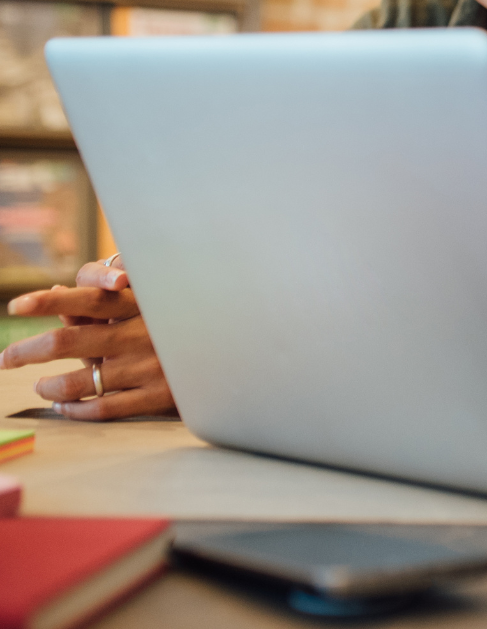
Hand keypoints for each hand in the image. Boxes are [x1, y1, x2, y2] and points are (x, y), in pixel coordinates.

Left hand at [2, 261, 175, 419]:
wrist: (244, 347)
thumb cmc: (192, 318)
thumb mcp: (157, 298)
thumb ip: (109, 300)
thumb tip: (61, 300)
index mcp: (142, 303)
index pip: (86, 297)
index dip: (47, 301)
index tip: (18, 305)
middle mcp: (141, 334)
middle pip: (68, 342)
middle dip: (27, 351)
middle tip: (7, 357)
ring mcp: (149, 367)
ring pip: (80, 382)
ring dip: (50, 385)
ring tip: (41, 385)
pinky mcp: (160, 396)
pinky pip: (104, 408)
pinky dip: (76, 408)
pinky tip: (65, 405)